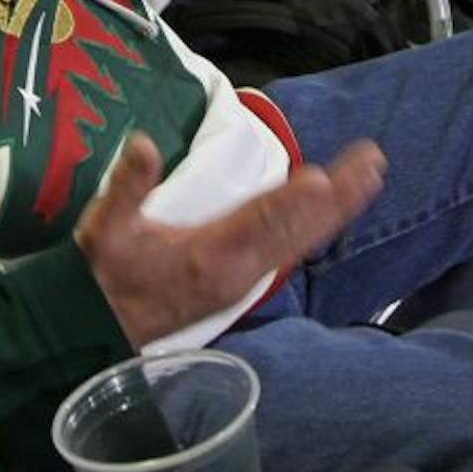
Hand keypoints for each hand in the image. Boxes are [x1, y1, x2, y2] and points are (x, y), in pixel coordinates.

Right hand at [76, 132, 386, 346]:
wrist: (99, 326)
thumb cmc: (103, 274)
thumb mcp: (104, 229)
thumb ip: (125, 188)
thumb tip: (142, 145)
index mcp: (208, 256)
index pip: (257, 223)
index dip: (290, 202)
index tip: (324, 179)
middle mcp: (237, 270)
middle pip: (296, 230)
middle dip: (337, 198)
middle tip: (373, 161)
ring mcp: (245, 279)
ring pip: (301, 240)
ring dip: (337, 210)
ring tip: (369, 177)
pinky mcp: (245, 281)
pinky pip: (293, 248)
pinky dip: (319, 225)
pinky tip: (334, 209)